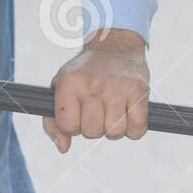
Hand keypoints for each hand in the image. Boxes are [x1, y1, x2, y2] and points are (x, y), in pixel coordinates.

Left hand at [42, 27, 149, 152]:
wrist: (114, 44)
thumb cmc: (85, 73)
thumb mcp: (61, 88)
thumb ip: (54, 121)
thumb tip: (63, 148)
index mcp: (70, 83)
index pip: (68, 126)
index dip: (73, 126)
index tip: (78, 114)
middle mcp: (92, 85)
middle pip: (92, 132)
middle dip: (94, 127)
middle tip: (97, 111)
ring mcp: (117, 88)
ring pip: (114, 133)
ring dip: (114, 128)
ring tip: (112, 112)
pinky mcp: (139, 91)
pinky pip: (137, 128)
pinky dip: (134, 129)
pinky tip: (128, 115)